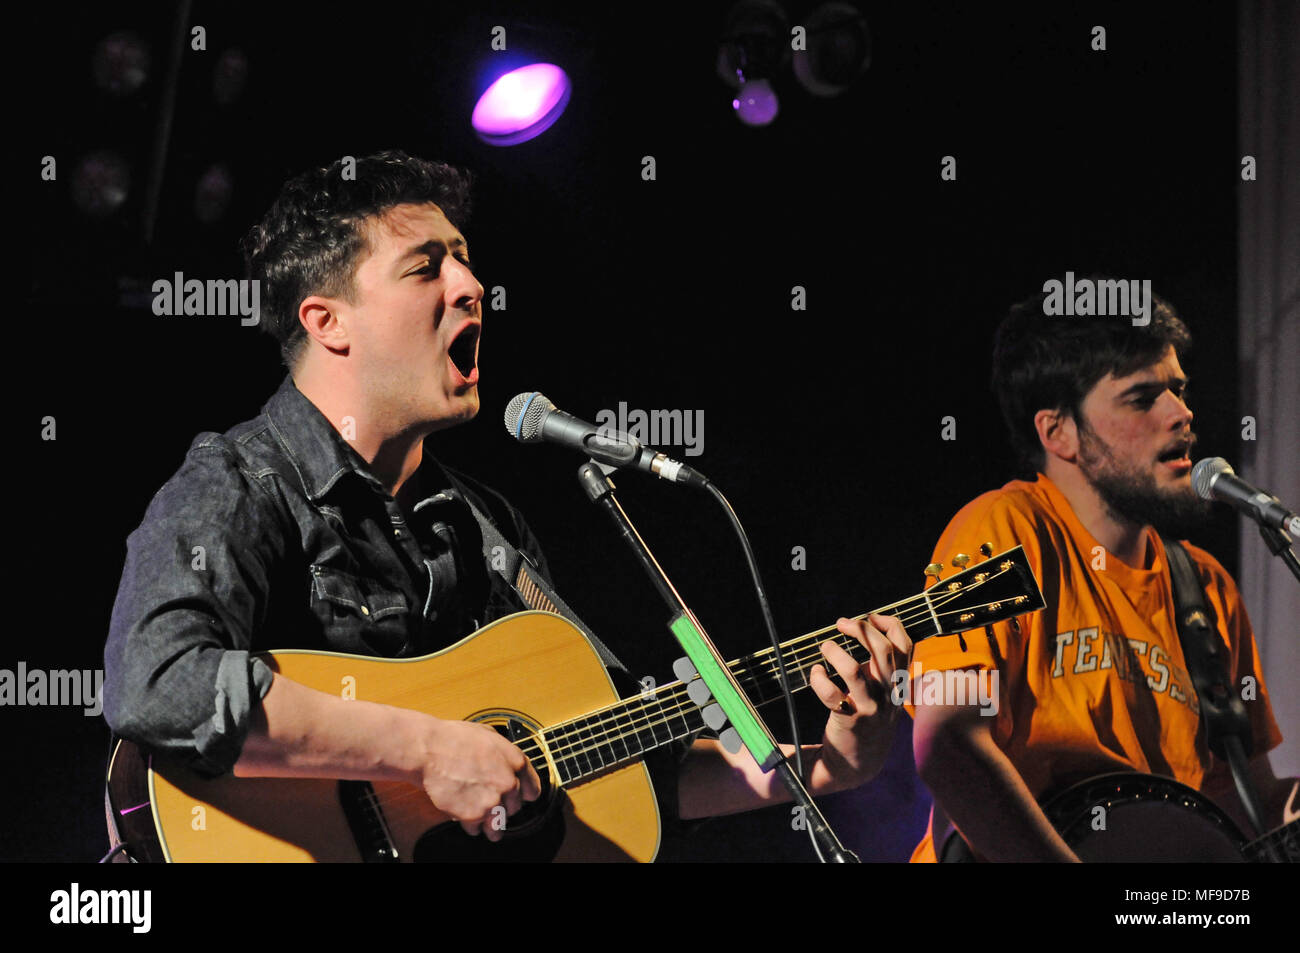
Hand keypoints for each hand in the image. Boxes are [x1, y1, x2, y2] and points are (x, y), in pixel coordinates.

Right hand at [412, 717, 541, 841]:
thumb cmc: (453, 739)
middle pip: (514, 808)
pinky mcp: (474, 814)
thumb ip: (503, 752)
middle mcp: (509, 783)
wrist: (429, 750)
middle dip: (502, 806)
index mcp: (516, 762)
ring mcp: (493, 800)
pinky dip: (469, 825)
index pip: (532, 790)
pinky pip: (476, 829)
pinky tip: (462, 813)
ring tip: (480, 819)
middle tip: (488, 801)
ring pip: (497, 824)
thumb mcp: (489, 734)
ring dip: (489, 823)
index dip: (522, 795)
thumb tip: (506, 760)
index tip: (516, 798)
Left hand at [809, 613, 911, 787]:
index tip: (869, 617)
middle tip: (842, 623)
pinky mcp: (849, 720)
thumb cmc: (867, 718)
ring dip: (835, 652)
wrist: (858, 762)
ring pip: (853, 670)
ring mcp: (870, 708)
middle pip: (882, 651)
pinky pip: (830, 693)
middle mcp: (888, 694)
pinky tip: (816, 673)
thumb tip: (865, 629)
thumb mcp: (883, 691)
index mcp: (898, 683)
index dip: (889, 624)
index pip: (906, 645)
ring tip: (825, 647)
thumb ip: (880, 665)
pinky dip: (818, 678)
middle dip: (861, 630)